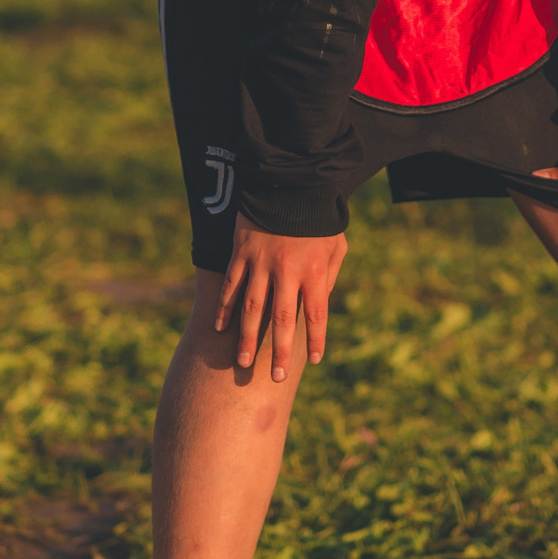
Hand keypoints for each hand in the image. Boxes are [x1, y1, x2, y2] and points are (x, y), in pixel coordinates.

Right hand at [218, 213, 347, 382]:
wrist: (291, 182)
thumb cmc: (320, 217)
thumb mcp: (337, 244)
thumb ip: (331, 274)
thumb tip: (323, 301)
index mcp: (315, 269)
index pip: (317, 314)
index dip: (316, 339)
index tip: (316, 360)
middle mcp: (287, 270)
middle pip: (283, 319)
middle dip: (280, 351)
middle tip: (276, 377)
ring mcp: (261, 261)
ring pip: (252, 308)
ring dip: (247, 338)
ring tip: (243, 363)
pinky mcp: (242, 251)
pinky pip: (232, 284)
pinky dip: (225, 307)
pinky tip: (220, 328)